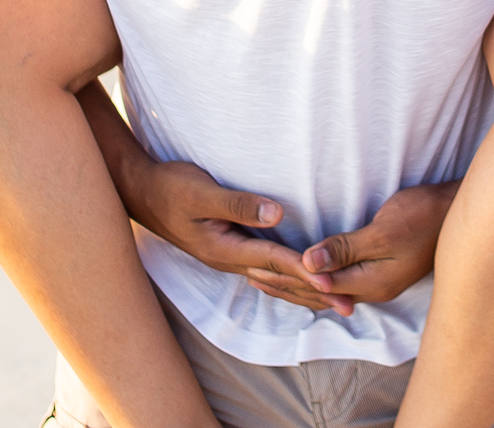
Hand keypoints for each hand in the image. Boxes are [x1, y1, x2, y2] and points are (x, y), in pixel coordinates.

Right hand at [127, 158, 353, 316]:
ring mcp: (228, 257)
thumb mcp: (202, 192)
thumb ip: (239, 204)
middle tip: (350, 306)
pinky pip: (266, 270)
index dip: (306, 272)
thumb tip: (277, 214)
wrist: (143, 193)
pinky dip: (288, 278)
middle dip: (315, 293)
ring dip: (305, 291)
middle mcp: (229, 259)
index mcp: (224, 248)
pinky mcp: (228, 248)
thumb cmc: (172, 187)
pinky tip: (300, 282)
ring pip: (275, 280)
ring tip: (336, 301)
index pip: (276, 262)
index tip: (334, 284)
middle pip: (280, 280)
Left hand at [245, 182, 460, 314]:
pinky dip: (316, 278)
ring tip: (268, 277)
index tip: (253, 266)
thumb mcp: (383, 231)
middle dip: (283, 284)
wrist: (458, 212)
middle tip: (248, 273)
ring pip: (327, 289)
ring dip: (296, 283)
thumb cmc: (422, 216)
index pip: (316, 288)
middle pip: (318, 293)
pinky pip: (338, 280)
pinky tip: (308, 273)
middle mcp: (371, 288)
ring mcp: (378, 280)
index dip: (283, 278)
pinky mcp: (381, 269)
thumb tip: (308, 265)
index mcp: (370, 283)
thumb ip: (345, 249)